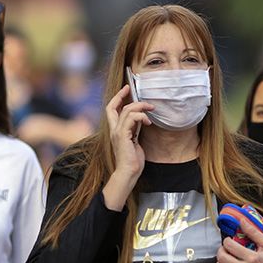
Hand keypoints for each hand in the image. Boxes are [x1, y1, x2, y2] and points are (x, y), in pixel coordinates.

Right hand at [102, 85, 151, 210]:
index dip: (117, 97)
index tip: (126, 89)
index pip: (111, 109)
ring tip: (151, 110)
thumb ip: (135, 129)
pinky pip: (131, 119)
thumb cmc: (132, 160)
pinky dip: (141, 116)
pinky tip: (148, 122)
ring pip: (126, 110)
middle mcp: (114, 130)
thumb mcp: (135, 140)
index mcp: (115, 131)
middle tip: (137, 92)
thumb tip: (142, 119)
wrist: (128, 173)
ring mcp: (117, 133)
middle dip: (125, 96)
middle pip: (114, 106)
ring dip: (140, 106)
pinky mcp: (123, 136)